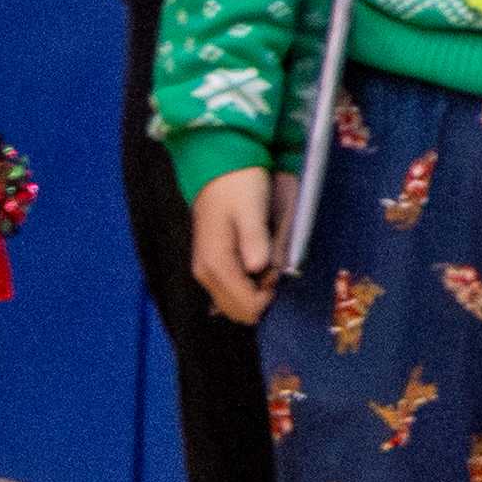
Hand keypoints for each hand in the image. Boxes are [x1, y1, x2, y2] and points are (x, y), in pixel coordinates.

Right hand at [190, 164, 293, 327]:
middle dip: (261, 298)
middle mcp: (204, 273)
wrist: (218, 170)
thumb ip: (255, 240)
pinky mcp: (209, 267)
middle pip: (238, 312)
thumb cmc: (238, 188)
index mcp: (214, 263)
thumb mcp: (251, 209)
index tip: (276, 270)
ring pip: (233, 306)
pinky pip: (229, 294)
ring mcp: (204, 271)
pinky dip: (246, 290)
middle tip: (271, 268)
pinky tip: (254, 269)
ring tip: (264, 265)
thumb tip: (259, 269)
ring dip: (254, 295)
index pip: (245, 306)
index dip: (269, 295)